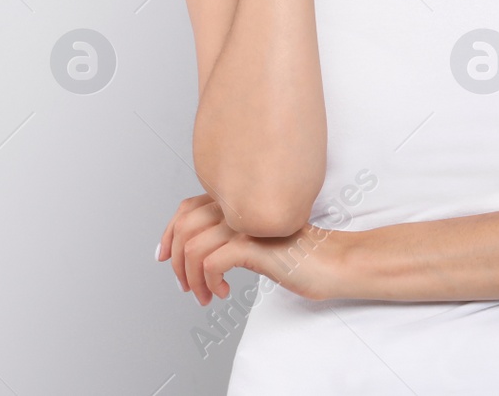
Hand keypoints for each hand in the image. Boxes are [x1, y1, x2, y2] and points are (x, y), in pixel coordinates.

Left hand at [156, 193, 345, 304]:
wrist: (335, 262)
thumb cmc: (301, 256)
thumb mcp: (258, 242)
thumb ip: (232, 237)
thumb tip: (200, 253)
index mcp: (240, 202)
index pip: (187, 208)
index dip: (169, 232)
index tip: (163, 256)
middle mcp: (239, 207)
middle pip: (184, 227)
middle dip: (176, 262)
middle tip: (186, 287)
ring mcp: (246, 224)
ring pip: (192, 248)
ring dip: (192, 279)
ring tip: (205, 296)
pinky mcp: (254, 245)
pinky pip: (211, 263)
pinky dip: (210, 282)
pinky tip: (224, 293)